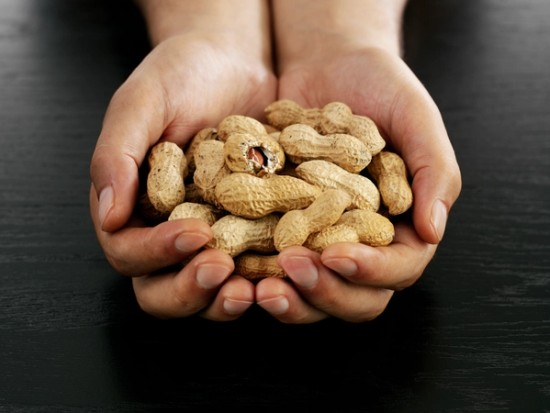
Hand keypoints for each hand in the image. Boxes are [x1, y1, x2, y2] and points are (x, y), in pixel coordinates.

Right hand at [90, 32, 276, 319]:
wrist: (232, 63)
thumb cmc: (179, 75)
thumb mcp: (142, 105)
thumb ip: (116, 157)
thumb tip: (107, 216)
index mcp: (132, 209)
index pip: (128, 251)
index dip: (157, 253)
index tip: (194, 234)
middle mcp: (167, 232)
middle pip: (162, 289)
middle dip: (190, 289)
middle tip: (221, 270)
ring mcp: (210, 236)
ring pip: (208, 290)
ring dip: (226, 299)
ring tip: (253, 290)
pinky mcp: (248, 232)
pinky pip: (252, 267)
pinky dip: (265, 277)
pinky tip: (286, 270)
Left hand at [256, 47, 460, 322]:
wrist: (329, 64)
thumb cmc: (381, 87)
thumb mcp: (415, 118)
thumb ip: (434, 172)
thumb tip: (433, 231)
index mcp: (400, 227)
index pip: (397, 269)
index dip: (371, 271)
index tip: (339, 255)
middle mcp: (361, 244)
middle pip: (354, 297)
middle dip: (325, 291)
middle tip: (294, 266)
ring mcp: (320, 241)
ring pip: (310, 292)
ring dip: (289, 297)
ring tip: (260, 287)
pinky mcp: (282, 229)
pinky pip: (270, 263)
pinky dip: (254, 272)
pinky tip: (232, 265)